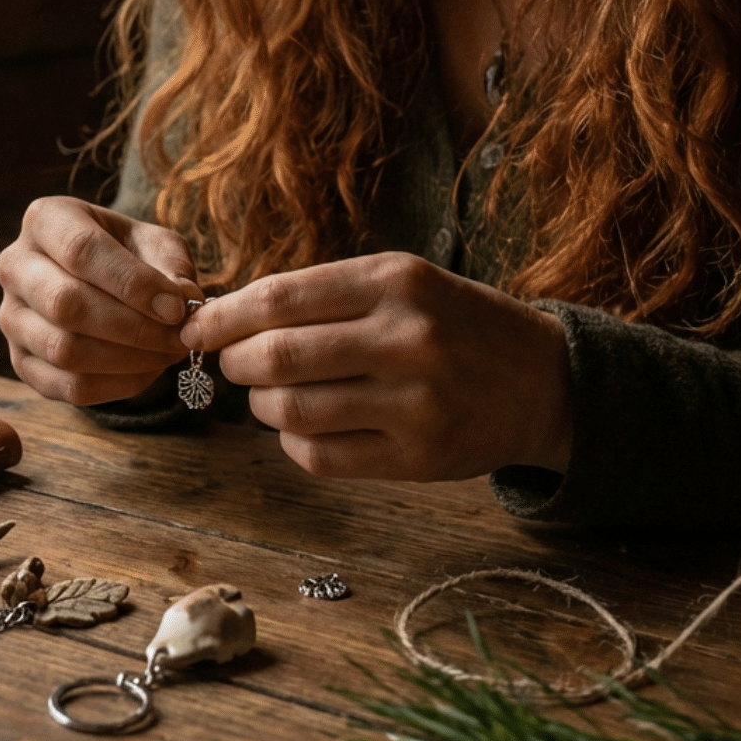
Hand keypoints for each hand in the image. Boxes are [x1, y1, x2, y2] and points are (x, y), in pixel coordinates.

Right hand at [0, 196, 203, 405]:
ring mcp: (11, 318)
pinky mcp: (21, 362)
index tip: (176, 307)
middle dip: (132, 327)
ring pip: (63, 349)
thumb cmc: (131, 255)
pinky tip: (146, 371)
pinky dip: (115, 385)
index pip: (81, 250)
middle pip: (65, 303)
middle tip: (179, 337)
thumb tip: (182, 301)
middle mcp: (15, 267)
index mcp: (46, 220)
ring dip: (127, 359)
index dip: (132, 283)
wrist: (102, 282)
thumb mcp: (156, 244)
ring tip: (167, 353)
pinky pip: (66, 385)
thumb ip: (171, 268)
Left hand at [179, 251, 571, 479]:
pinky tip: (305, 427)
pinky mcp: (418, 458)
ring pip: (289, 411)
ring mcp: (416, 403)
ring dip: (260, 405)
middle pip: (276, 357)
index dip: (222, 317)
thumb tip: (225, 317)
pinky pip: (318, 456)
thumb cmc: (453, 324)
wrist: (546, 381)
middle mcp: (408, 339)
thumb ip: (321, 295)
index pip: (278, 298)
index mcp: (395, 282)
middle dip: (235, 364)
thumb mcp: (401, 283)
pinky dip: (292, 442)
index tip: (194, 328)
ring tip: (270, 395)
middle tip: (232, 365)